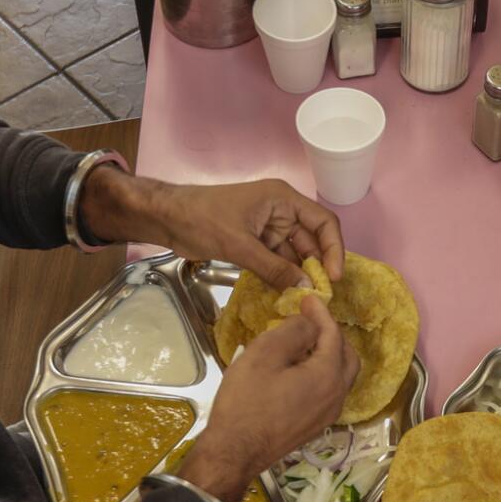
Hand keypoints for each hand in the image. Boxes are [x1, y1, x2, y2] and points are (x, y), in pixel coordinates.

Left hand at [87, 169, 344, 291]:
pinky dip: (282, 276)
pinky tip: (286, 295)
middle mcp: (281, 212)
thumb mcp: (240, 246)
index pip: (323, 222)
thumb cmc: (202, 220)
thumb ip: (274, 268)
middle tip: (320, 297)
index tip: (332, 278)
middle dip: (316, 267)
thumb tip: (305, 289)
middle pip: (312, 240)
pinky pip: (277, 260)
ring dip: (299, 275)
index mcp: (283, 200)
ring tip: (304, 301)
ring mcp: (268, 227)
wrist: (167, 218)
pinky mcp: (256, 242)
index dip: (333, 249)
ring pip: (294, 254)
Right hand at [178, 296, 358, 501]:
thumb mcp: (265, 354)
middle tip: (310, 320)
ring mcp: (328, 415)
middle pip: (347, 357)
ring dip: (329, 355)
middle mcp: (336, 396)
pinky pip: (329, 392)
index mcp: (328, 376)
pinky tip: (299, 370)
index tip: (308, 298)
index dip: (321, 313)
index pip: (333, 335)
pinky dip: (322, 374)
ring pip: (340, 376)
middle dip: (332, 334)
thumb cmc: (246, 401)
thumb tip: (309, 324)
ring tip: (304, 342)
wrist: (235, 452)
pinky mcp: (315, 427)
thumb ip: (294, 331)